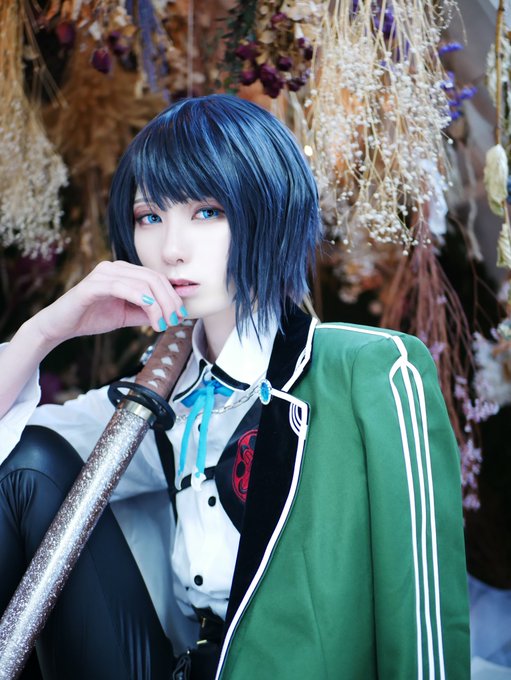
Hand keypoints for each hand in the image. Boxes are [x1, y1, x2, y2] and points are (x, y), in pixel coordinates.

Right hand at [32, 260, 185, 344]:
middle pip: (153, 279)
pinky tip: (150, 310)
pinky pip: (122, 287)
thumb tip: (173, 314)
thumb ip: (148, 312)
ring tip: (162, 324)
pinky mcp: (92, 285)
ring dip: (158, 305)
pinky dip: (140, 298)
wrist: (61, 325)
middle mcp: (115, 268)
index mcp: (124, 272)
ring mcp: (103, 274)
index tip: (181, 315)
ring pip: (142, 283)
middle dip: (169, 301)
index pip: (156, 278)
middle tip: (174, 321)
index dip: (173, 295)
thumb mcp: (127, 315)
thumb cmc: (92, 317)